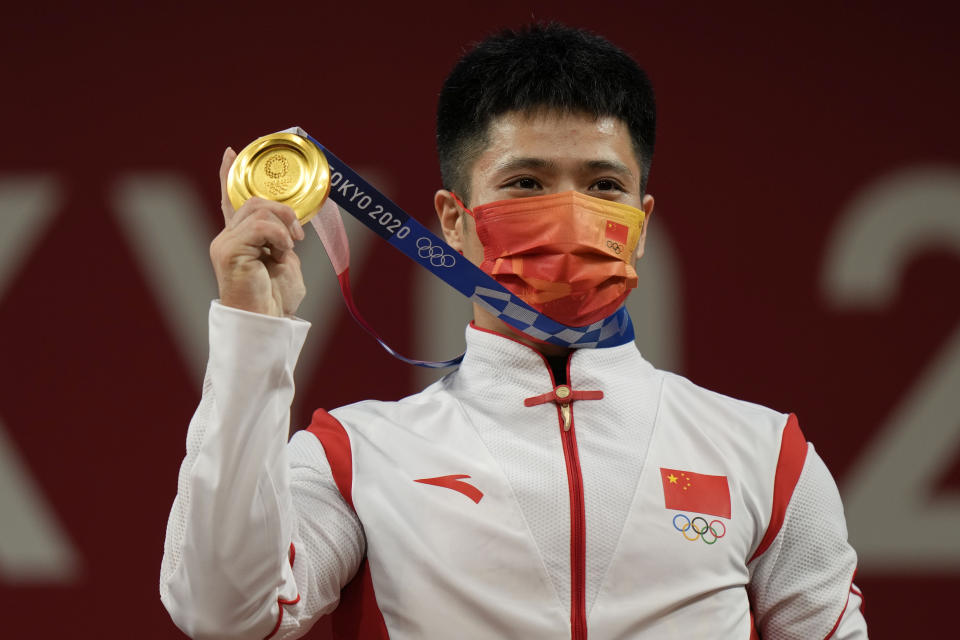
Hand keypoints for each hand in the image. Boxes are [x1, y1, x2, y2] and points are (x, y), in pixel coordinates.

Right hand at [209, 148, 306, 316]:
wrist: (266, 323)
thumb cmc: (274, 301)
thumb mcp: (286, 263)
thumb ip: (282, 240)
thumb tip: (290, 229)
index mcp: (240, 239)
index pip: (231, 201)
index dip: (229, 176)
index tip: (231, 153)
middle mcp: (227, 238)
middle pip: (254, 200)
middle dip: (284, 211)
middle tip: (297, 237)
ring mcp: (225, 243)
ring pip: (259, 209)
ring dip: (283, 227)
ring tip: (287, 251)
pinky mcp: (228, 250)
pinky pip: (261, 226)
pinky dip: (278, 237)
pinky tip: (281, 255)